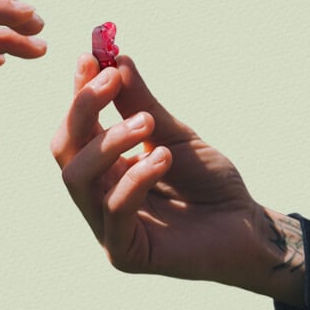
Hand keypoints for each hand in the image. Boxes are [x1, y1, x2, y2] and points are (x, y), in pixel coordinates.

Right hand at [51, 54, 303, 305]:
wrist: (245, 225)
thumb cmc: (208, 181)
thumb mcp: (174, 133)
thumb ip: (141, 102)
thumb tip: (116, 58)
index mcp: (104, 166)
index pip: (76, 127)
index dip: (78, 92)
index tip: (91, 56)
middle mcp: (97, 194)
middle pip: (64, 150)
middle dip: (82, 109)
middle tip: (111, 80)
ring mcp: (105, 225)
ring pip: (78, 177)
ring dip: (108, 141)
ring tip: (147, 123)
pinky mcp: (123, 252)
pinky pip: (113, 211)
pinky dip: (135, 179)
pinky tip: (163, 159)